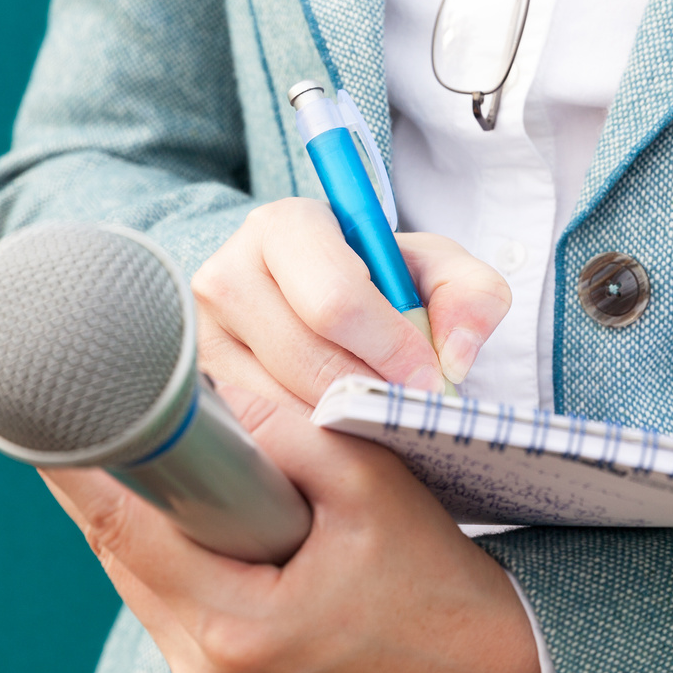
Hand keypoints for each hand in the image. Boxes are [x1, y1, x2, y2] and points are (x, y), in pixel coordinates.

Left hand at [41, 385, 543, 672]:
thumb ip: (282, 428)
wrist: (482, 659)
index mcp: (238, 630)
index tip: (45, 408)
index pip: (125, 528)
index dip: (79, 461)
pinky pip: (165, 598)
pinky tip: (194, 508)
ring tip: (153, 448)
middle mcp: (206, 672)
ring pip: (136, 575)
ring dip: (141, 512)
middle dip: (113, 477)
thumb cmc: (434, 577)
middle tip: (101, 401)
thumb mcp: (368, 483)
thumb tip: (207, 380)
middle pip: (119, 552)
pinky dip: (170, 547)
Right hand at [191, 198, 511, 412]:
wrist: (311, 295)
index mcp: (285, 226)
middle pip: (304, 358)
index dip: (389, 348)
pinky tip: (335, 438)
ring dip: (337, 426)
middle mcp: (226, 274)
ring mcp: (202, 334)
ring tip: (375, 423)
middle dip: (367, 392)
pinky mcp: (200, 384)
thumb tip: (454, 356)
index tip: (426, 379)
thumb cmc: (377, 279)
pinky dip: (303, 446)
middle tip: (406, 411)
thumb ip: (472, 295)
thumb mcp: (434, 269)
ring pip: (276, 404)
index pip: (335, 301)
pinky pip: (254, 433)